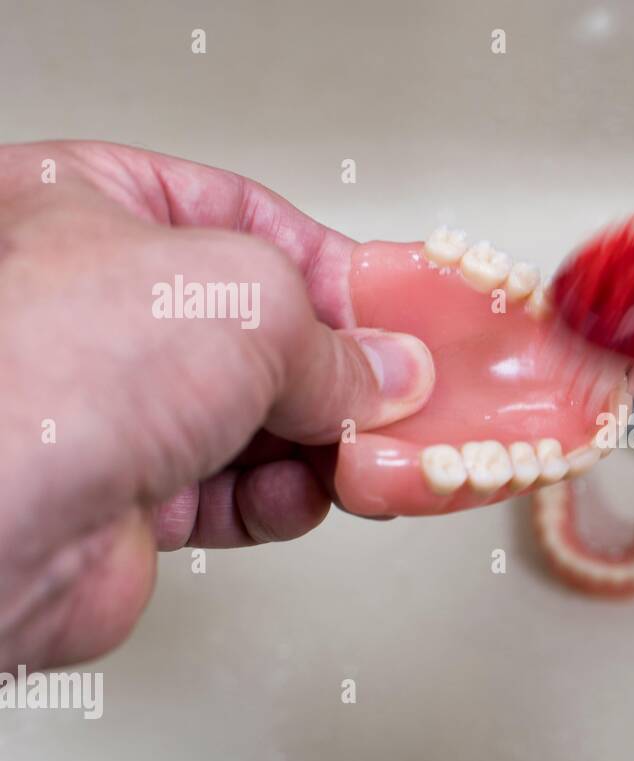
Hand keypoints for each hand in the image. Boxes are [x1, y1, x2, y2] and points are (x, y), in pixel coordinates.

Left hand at [0, 142, 434, 668]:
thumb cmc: (55, 369)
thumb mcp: (247, 298)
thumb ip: (336, 336)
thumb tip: (389, 372)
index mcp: (86, 205)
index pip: (243, 215)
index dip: (331, 265)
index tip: (395, 311)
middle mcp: (89, 305)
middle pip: (256, 331)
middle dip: (335, 371)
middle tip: (394, 394)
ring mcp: (104, 404)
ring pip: (252, 419)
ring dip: (318, 444)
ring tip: (360, 454)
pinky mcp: (122, 495)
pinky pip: (231, 492)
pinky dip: (280, 499)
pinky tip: (302, 496)